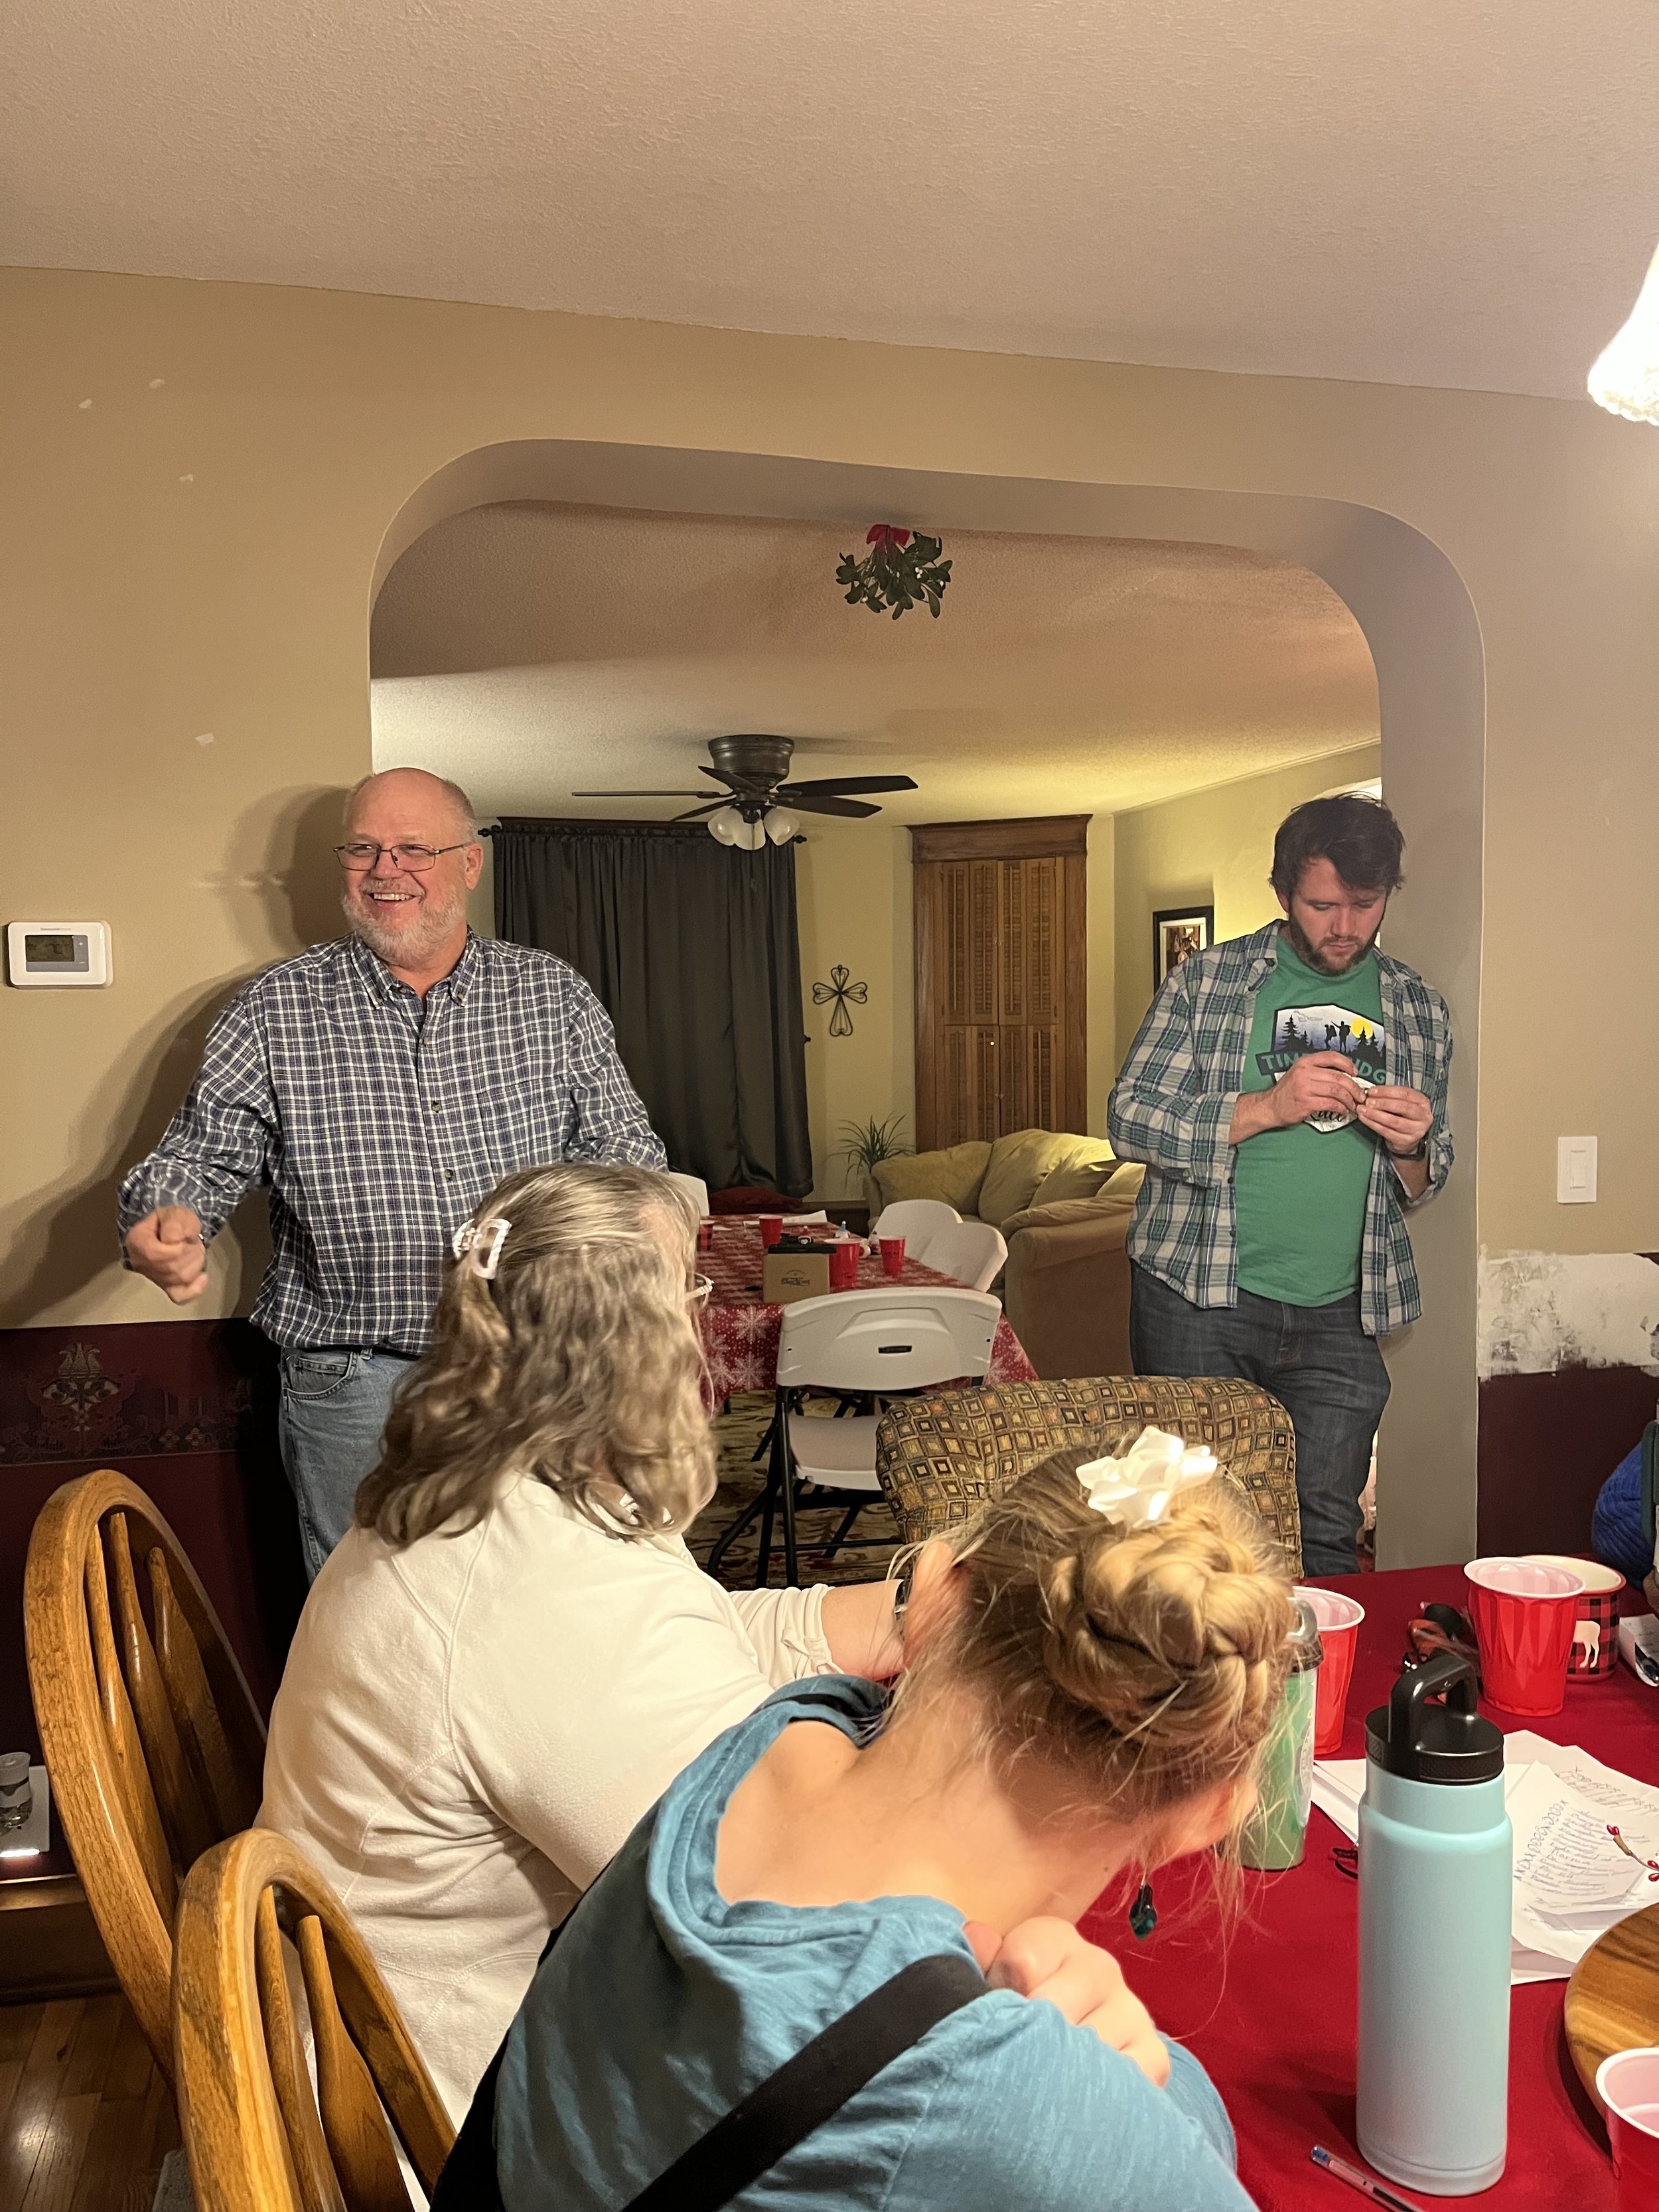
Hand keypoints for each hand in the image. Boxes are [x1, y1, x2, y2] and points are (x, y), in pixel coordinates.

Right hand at [125, 1206, 208, 1302]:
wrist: (168, 1227)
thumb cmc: (170, 1220)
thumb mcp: (173, 1213)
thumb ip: (174, 1223)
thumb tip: (175, 1241)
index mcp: (138, 1241)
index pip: (160, 1254)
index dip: (181, 1247)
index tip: (187, 1236)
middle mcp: (140, 1263)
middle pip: (171, 1268)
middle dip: (192, 1254)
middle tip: (195, 1242)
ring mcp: (152, 1277)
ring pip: (178, 1280)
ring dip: (196, 1264)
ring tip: (195, 1251)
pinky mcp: (164, 1286)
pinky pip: (179, 1296)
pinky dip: (194, 1289)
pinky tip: (203, 1277)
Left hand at [965, 1916, 1169, 2087]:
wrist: (1077, 2039)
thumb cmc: (1021, 2007)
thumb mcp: (993, 1978)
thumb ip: (980, 1961)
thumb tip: (973, 1938)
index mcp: (1056, 1939)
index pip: (1021, 1962)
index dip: (998, 1997)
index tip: (990, 2016)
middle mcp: (1099, 1966)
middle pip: (1054, 2008)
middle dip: (1027, 2041)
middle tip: (1013, 2063)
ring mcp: (1131, 2011)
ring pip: (1089, 2047)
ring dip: (1060, 2074)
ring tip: (1042, 2086)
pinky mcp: (1154, 2055)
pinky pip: (1126, 2079)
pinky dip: (1100, 2095)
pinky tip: (1078, 2100)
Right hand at [1267, 1052, 1367, 1128]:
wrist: (1270, 1106)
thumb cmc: (1287, 1091)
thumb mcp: (1300, 1073)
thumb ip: (1319, 1071)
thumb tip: (1344, 1075)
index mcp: (1305, 1062)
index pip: (1332, 1057)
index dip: (1347, 1064)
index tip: (1355, 1073)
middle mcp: (1305, 1072)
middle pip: (1339, 1077)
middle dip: (1354, 1088)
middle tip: (1360, 1095)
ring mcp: (1304, 1087)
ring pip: (1337, 1090)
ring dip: (1349, 1099)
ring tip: (1352, 1104)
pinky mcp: (1305, 1102)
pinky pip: (1330, 1103)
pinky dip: (1340, 1108)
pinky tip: (1342, 1110)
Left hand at [1357, 1084, 1432, 1156]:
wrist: (1409, 1138)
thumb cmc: (1404, 1116)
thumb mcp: (1402, 1103)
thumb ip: (1390, 1097)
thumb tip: (1371, 1093)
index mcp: (1422, 1102)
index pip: (1405, 1093)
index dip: (1387, 1091)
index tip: (1372, 1091)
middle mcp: (1422, 1116)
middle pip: (1401, 1107)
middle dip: (1382, 1103)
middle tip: (1368, 1101)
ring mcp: (1415, 1130)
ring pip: (1394, 1121)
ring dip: (1375, 1114)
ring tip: (1363, 1110)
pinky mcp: (1405, 1141)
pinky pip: (1387, 1132)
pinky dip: (1373, 1124)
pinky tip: (1365, 1119)